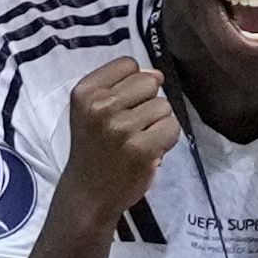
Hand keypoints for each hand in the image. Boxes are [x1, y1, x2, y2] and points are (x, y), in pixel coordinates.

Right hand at [62, 57, 177, 220]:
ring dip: (157, 123)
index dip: (133, 84)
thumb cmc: (94, 149)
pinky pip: (172, 127)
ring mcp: (121, 128)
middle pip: (149, 82)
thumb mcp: (92, 111)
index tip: (122, 106)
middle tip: (130, 126)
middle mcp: (100, 107)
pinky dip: (167, 139)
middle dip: (147, 102)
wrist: (88, 194)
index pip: (128, 64)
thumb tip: (157, 74)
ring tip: (138, 140)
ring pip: (163, 105)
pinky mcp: (141, 149)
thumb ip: (121, 86)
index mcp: (85, 92)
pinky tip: (149, 150)